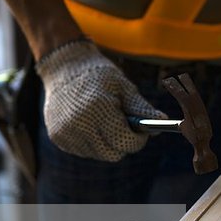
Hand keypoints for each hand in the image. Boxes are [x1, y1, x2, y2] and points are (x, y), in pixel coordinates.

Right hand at [36, 40, 166, 160]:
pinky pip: (84, 151)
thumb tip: (162, 122)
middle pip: (112, 154)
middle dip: (122, 145)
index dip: (137, 140)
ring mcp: (66, 133)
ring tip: (103, 122)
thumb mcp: (123, 86)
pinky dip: (91, 143)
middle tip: (124, 130)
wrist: (63, 66)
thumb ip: (141, 108)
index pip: (125, 142)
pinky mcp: (58, 138)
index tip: (141, 133)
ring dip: (106, 144)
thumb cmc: (99, 75)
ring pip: (99, 154)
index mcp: (98, 108)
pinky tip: (88, 124)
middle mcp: (80, 124)